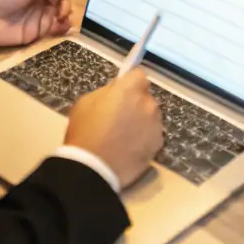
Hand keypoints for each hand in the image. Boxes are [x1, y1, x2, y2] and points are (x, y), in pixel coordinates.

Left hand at [0, 0, 73, 46]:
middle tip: (60, 14)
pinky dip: (61, 31)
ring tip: (63, 22)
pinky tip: (62, 29)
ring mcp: (40, 19)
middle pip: (63, 5)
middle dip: (66, 8)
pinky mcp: (36, 34)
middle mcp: (42, 4)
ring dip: (67, 20)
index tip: (59, 0)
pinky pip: (52, 33)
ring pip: (61, 19)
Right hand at [64, 68, 163, 188]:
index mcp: (130, 89)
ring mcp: (155, 125)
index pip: (138, 75)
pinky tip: (129, 148)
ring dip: (141, 121)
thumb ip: (106, 91)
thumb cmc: (85, 132)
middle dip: (135, 103)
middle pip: (145, 97)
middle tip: (120, 116)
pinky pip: (152, 134)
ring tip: (124, 136)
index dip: (130, 83)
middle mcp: (148, 103)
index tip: (122, 92)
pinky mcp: (158, 144)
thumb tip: (116, 89)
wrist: (93, 169)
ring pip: (151, 116)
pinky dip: (144, 138)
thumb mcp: (86, 102)